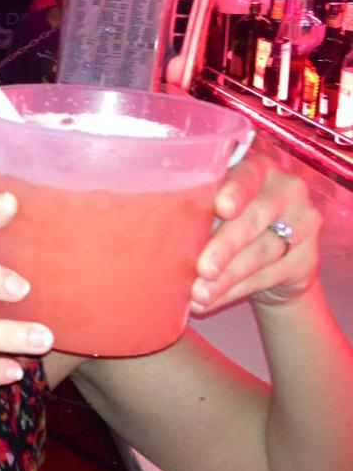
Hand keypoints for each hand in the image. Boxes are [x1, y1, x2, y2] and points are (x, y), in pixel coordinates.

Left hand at [190, 155, 321, 313]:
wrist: (271, 261)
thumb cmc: (229, 224)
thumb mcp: (214, 211)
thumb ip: (198, 214)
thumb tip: (164, 233)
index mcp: (257, 169)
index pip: (248, 175)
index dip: (235, 191)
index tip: (221, 208)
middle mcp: (286, 190)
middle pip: (253, 219)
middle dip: (224, 246)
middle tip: (202, 269)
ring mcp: (302, 223)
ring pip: (260, 252)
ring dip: (226, 277)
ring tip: (198, 293)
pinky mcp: (306, 259)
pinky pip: (266, 277)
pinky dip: (233, 291)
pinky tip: (211, 301)